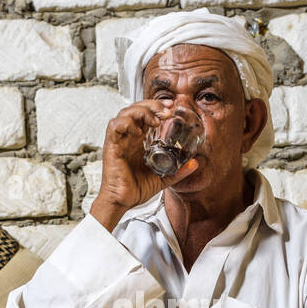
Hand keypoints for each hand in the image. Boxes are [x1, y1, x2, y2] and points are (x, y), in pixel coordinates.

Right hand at [90, 100, 199, 231]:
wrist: (122, 202)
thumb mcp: (162, 178)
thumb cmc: (135, 189)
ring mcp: (119, 141)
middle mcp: (127, 138)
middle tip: (167, 110)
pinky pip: (114, 126)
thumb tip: (195, 164)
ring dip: (142, 111)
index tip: (171, 108)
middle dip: (152, 105)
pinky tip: (138, 130)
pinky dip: (126, 123)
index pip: (144, 115)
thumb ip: (178, 171)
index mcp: (137, 141)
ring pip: (125, 113)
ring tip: (156, 120)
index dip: (156, 107)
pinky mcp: (112, 147)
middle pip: (136, 109)